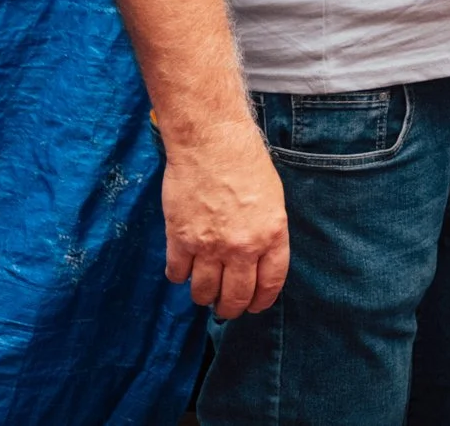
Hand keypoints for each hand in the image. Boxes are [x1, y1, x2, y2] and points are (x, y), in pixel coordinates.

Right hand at [161, 122, 289, 318]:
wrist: (211, 142)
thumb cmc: (245, 163)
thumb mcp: (272, 200)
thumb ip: (266, 234)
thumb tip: (256, 261)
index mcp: (272, 235)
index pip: (270, 284)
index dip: (260, 301)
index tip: (253, 306)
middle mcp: (243, 246)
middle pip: (235, 296)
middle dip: (230, 308)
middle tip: (225, 307)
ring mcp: (210, 246)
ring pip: (203, 292)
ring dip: (203, 296)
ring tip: (203, 291)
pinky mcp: (181, 240)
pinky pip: (177, 273)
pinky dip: (179, 275)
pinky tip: (183, 268)